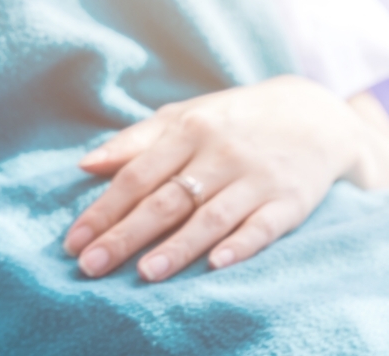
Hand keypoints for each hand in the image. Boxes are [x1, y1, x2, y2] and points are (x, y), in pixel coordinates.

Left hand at [62, 76, 388, 282]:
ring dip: (177, 247)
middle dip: (125, 235)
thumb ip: (135, 141)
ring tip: (145, 273)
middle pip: (165, 200)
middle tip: (91, 265)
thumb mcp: (184, 116)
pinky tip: (217, 265)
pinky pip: (263, 226)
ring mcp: (255, 178)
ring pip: (210, 217)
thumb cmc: (232, 120)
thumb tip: (86, 164)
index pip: (135, 176)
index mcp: (187, 132)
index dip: (103, 210)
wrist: (315, 115)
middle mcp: (219, 154)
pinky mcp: (290, 201)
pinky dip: (241, 245)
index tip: (73, 241)